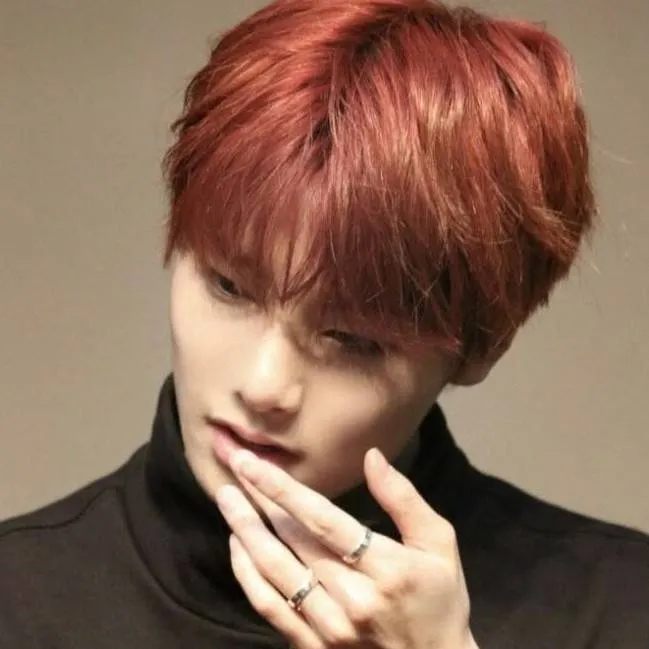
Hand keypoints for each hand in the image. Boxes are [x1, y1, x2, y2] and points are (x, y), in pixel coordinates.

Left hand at [215, 447, 478, 648]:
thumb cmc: (439, 599)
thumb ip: (404, 498)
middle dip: (259, 500)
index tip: (254, 464)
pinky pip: (270, 608)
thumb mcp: (439, 543)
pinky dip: (247, 575)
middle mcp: (353, 599)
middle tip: (234, 466)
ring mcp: (330, 628)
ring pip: (275, 573)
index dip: (284, 490)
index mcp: (387, 568)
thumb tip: (372, 457)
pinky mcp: (314, 647)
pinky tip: (237, 544)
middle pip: (293, 542)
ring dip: (246, 532)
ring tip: (227, 498)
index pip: (323, 521)